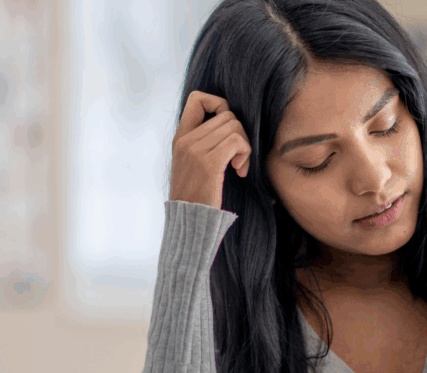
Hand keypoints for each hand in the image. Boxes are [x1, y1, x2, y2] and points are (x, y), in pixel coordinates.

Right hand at [170, 90, 251, 208]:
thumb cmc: (197, 196)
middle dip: (240, 133)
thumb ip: (204, 144)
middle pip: (227, 114)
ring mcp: (195, 150)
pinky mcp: (208, 162)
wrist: (189, 220)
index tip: (228, 129)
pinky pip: (237, 141)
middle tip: (239, 157)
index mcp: (180, 137)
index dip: (220, 104)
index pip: (197, 98)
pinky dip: (245, 153)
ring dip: (245, 145)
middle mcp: (185, 139)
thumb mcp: (192, 164)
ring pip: (234, 125)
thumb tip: (231, 125)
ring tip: (239, 166)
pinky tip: (240, 171)